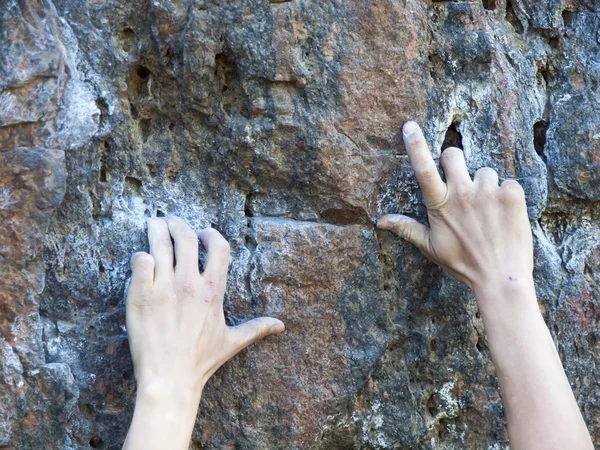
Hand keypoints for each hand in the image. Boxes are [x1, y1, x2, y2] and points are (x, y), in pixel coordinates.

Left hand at [123, 216, 283, 449]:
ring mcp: (164, 288)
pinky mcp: (140, 296)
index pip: (218, 246)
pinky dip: (140, 255)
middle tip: (170, 220)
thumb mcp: (232, 341)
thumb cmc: (201, 361)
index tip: (203, 232)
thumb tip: (281, 326)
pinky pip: (140, 262)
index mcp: (213, 289)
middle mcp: (189, 283)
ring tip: (153, 223)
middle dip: (177, 222)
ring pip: (160, 242)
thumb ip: (256, 328)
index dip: (211, 234)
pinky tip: (141, 257)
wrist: (169, 379)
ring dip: (156, 228)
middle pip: (185, 236)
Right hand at [377, 121, 532, 293]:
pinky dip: (507, 196)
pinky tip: (505, 216)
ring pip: (484, 170)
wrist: (500, 278)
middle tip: (462, 181)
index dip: (415, 144)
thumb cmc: (462, 264)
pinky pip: (507, 182)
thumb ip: (406, 228)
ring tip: (489, 211)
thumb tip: (379, 221)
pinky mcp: (512, 194)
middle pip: (453, 154)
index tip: (409, 125)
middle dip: (455, 162)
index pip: (422, 168)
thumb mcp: (430, 247)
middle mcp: (462, 193)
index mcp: (440, 204)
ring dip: (486, 185)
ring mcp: (488, 192)